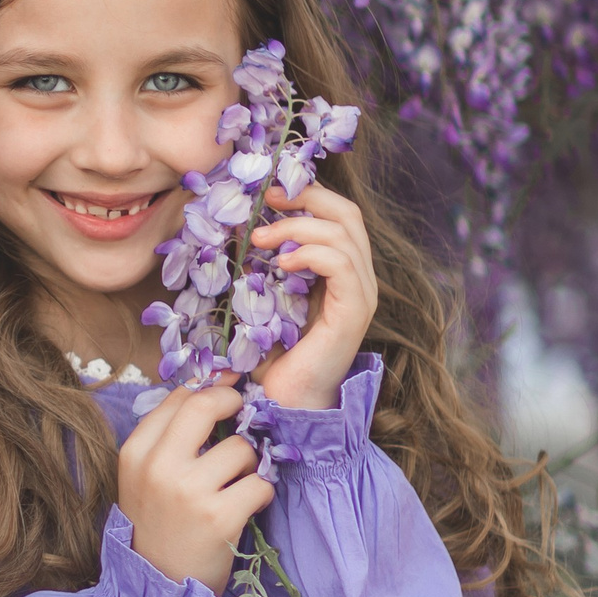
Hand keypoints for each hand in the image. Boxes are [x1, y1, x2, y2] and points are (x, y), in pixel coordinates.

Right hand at [115, 384, 273, 596]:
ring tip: (236, 486)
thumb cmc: (157, 528)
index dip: (210, 388)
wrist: (157, 588)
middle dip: (233, 403)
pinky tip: (245, 509)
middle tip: (244, 416)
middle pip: (206, 405)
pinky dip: (260, 495)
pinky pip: (260, 485)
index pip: (178, 398)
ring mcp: (189, 491)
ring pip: (241, 449)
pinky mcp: (219, 517)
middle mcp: (158, 466)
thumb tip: (208, 391)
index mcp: (134, 453)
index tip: (229, 389)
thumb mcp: (143, 479)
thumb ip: (166, 439)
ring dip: (249, 465)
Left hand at [246, 180, 377, 410]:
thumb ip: (260, 265)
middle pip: (347, 214)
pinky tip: (280, 264)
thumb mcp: (262, 298)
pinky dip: (310, 253)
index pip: (337, 214)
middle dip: (306, 198)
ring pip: (343, 234)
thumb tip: (236, 227)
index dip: (305, 194)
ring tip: (260, 240)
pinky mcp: (354, 313)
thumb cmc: (270, 355)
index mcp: (340, 271)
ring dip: (296, 227)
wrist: (285, 403)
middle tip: (265, 201)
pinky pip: (343, 265)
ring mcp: (361, 295)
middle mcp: (358, 279)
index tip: (266, 193)